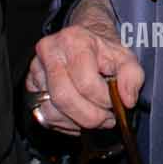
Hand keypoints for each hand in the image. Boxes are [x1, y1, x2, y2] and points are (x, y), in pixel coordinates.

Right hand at [26, 0, 141, 133]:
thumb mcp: (126, 58)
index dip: (103, 100)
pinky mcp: (30, 86)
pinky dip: (64, 123)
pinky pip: (43, 115)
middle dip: (89, 116)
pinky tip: (78, 115)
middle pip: (64, 98)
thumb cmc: (103, 52)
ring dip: (76, 122)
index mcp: (74, 40)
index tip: (114, 104)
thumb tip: (126, 100)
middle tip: (106, 119)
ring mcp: (36, 70)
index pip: (85, 82)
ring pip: (51, 111)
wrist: (83, 42)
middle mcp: (49, 52)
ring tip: (93, 115)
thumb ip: (132, 77)